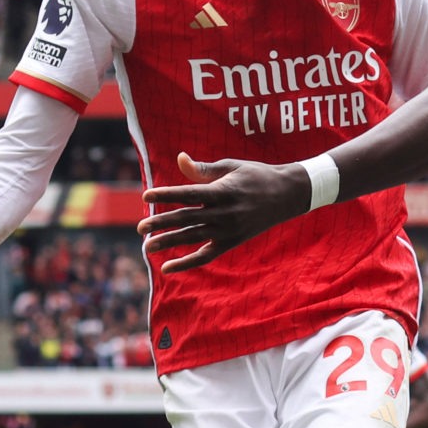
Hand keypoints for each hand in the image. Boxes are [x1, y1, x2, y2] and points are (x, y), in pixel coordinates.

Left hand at [138, 152, 311, 272]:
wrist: (287, 195)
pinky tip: (168, 267)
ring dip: (169, 243)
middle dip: (161, 223)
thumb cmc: (256, 175)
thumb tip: (180, 159)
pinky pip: (206, 255)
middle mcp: (224, 213)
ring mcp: (228, 230)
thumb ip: (203, 169)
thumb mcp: (231, 166)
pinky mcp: (232, 242)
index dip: (166, 194)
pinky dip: (187, 263)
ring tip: (147, 247)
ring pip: (193, 239)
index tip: (146, 195)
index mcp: (223, 191)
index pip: (189, 194)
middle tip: (140, 227)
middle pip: (187, 219)